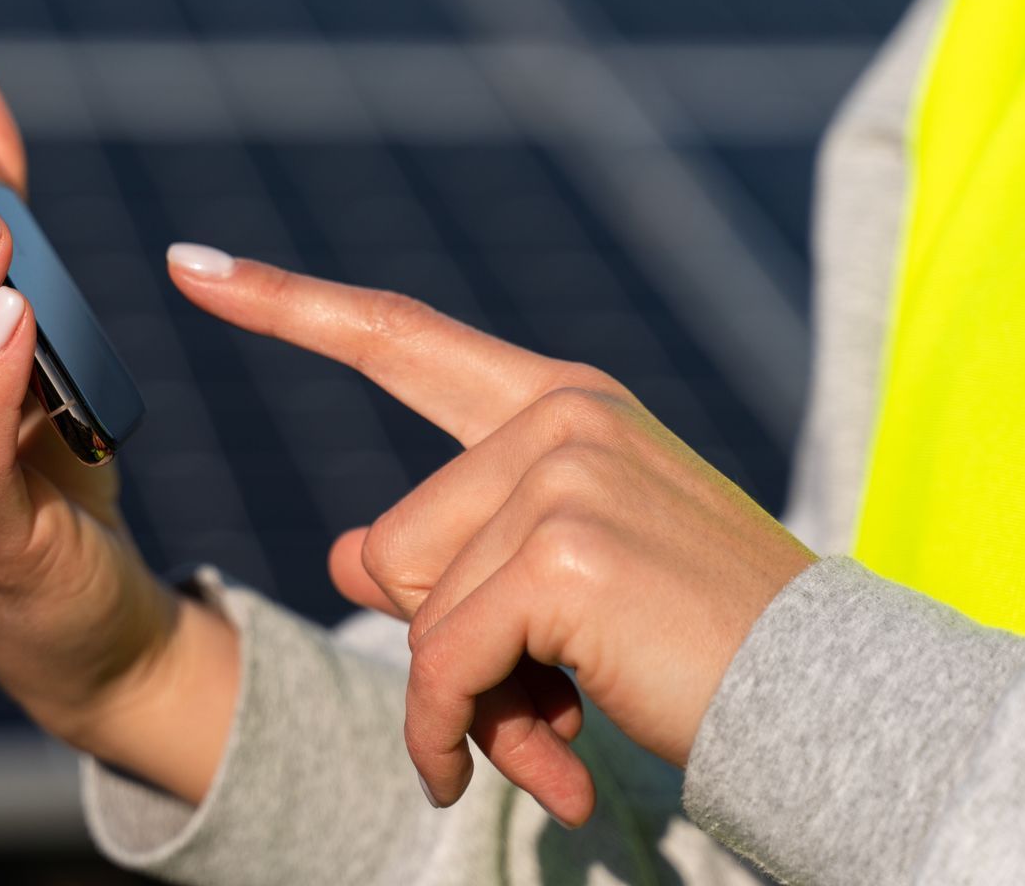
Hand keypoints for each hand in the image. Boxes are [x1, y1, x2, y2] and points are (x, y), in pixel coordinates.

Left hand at [167, 245, 814, 825]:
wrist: (834, 704)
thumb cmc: (696, 644)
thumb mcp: (562, 583)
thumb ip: (454, 554)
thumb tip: (347, 554)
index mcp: (561, 403)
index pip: (398, 338)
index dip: (287, 305)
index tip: (191, 263)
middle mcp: (560, 415)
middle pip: (395, 543)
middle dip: (447, 643)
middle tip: (540, 689)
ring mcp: (564, 472)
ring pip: (415, 609)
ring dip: (465, 695)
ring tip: (560, 718)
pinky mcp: (562, 550)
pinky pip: (438, 662)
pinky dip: (456, 730)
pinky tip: (530, 762)